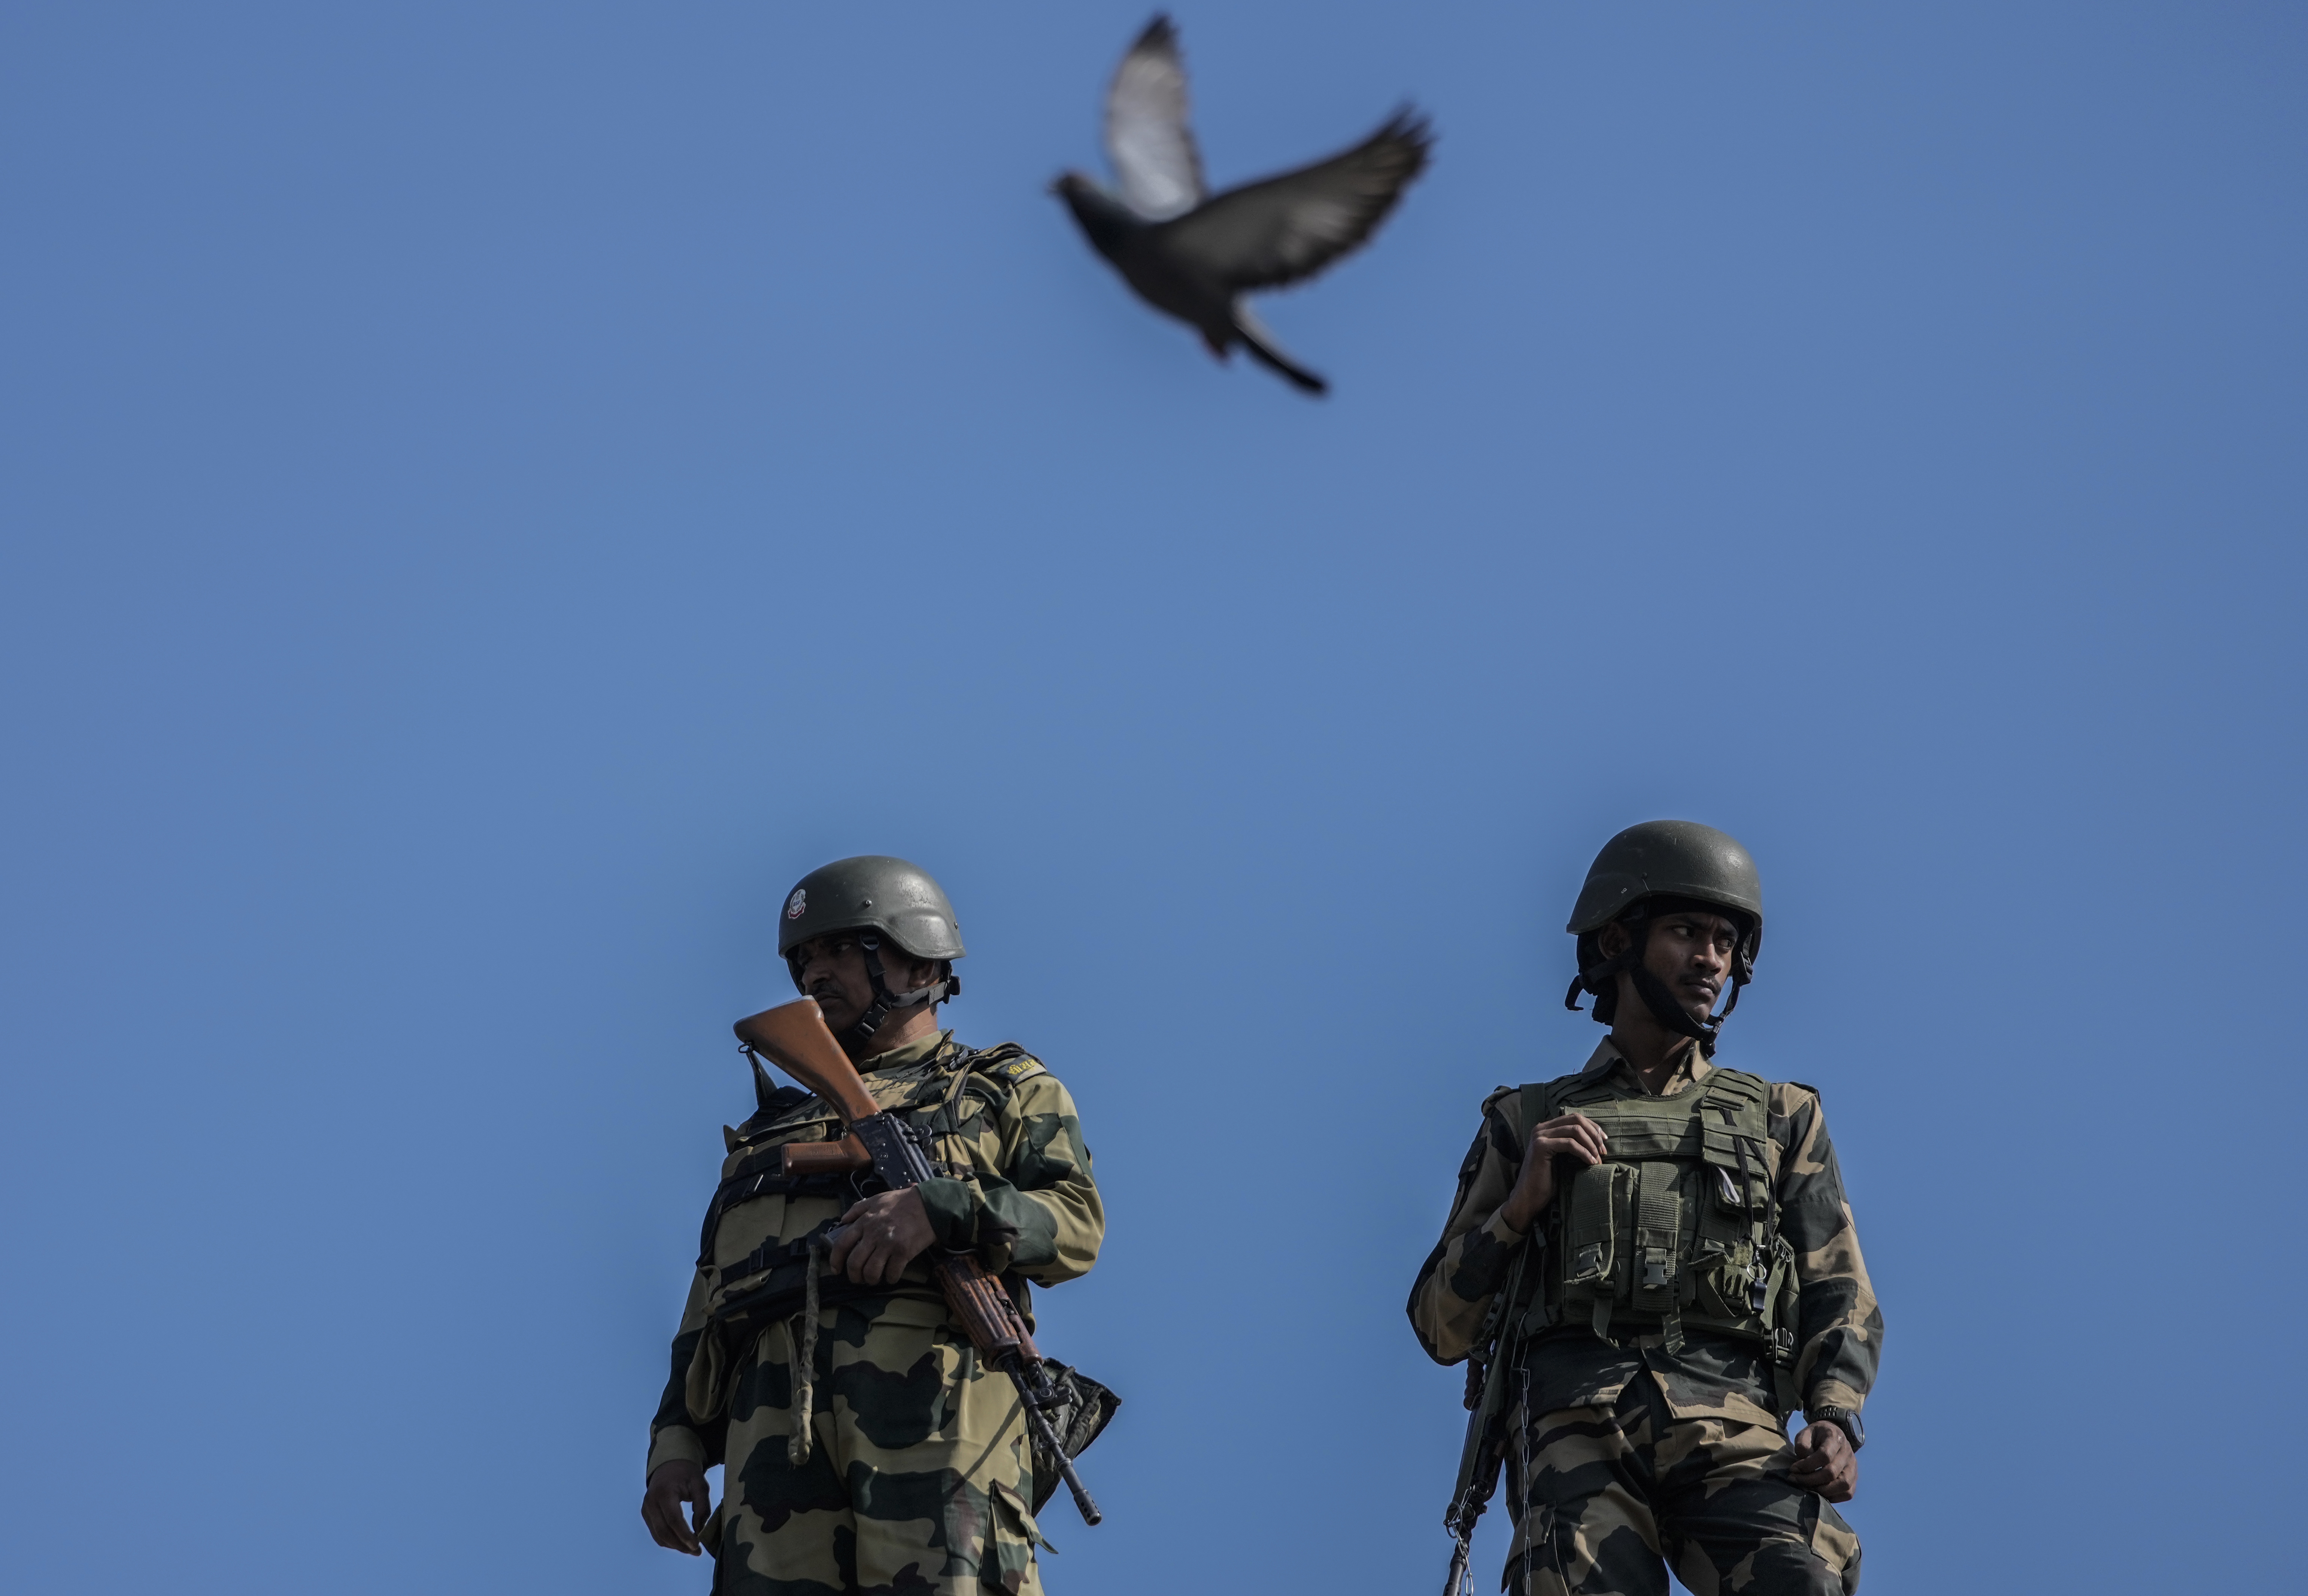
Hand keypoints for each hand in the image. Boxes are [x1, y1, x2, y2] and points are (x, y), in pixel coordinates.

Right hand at [641, 1458, 710, 1554]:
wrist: (669, 1465)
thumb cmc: (687, 1474)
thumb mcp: (700, 1485)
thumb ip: (702, 1507)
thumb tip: (699, 1530)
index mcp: (664, 1492)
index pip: (673, 1520)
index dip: (685, 1535)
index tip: (697, 1545)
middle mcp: (651, 1502)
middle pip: (664, 1531)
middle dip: (681, 1545)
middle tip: (697, 1551)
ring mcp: (646, 1509)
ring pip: (658, 1535)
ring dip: (675, 1546)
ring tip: (692, 1549)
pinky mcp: (646, 1514)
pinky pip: (656, 1533)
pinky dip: (668, 1541)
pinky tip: (681, 1542)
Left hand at [828, 1188, 935, 1284]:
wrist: (929, 1204)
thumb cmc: (902, 1202)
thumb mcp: (877, 1199)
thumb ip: (858, 1209)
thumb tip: (843, 1220)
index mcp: (865, 1221)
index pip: (842, 1244)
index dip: (835, 1260)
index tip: (836, 1269)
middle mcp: (874, 1234)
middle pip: (855, 1263)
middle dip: (854, 1276)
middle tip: (858, 1278)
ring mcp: (889, 1244)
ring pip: (871, 1272)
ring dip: (871, 1280)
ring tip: (874, 1279)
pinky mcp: (904, 1252)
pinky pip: (892, 1273)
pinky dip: (890, 1279)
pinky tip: (892, 1276)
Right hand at [1497, 1112, 1608, 1232]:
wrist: (1529, 1197)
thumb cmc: (1546, 1181)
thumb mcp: (1562, 1158)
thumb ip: (1571, 1144)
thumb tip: (1596, 1139)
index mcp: (1546, 1129)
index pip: (1574, 1118)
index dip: (1592, 1127)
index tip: (1604, 1140)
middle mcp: (1541, 1128)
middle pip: (1576, 1120)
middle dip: (1593, 1134)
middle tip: (1603, 1150)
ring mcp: (1540, 1136)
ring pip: (1575, 1130)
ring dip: (1590, 1145)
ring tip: (1598, 1159)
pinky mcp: (1541, 1146)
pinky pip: (1569, 1144)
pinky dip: (1583, 1152)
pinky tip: (1590, 1162)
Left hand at [1789, 1422, 1857, 1501]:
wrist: (1832, 1435)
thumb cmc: (1815, 1436)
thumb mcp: (1805, 1433)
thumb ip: (1802, 1445)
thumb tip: (1804, 1465)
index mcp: (1835, 1437)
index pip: (1824, 1455)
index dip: (1807, 1465)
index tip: (1793, 1469)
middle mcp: (1848, 1452)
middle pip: (1831, 1472)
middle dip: (1810, 1480)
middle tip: (1795, 1480)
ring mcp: (1853, 1466)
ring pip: (1843, 1485)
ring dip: (1822, 1491)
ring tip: (1807, 1488)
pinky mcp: (1854, 1478)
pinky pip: (1848, 1493)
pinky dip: (1833, 1497)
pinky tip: (1818, 1493)